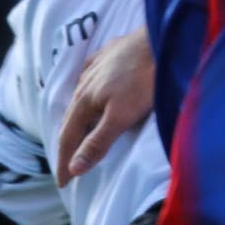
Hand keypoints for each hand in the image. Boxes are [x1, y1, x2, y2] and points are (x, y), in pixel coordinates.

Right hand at [56, 28, 152, 185]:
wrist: (161, 41)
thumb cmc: (143, 80)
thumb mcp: (121, 117)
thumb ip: (97, 142)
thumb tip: (74, 168)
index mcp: (84, 101)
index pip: (68, 137)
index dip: (64, 161)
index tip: (63, 183)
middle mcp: (84, 83)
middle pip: (71, 118)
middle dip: (68, 142)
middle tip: (67, 164)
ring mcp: (97, 66)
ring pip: (81, 97)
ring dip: (77, 118)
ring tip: (77, 132)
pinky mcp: (110, 54)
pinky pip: (92, 77)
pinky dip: (88, 93)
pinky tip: (93, 91)